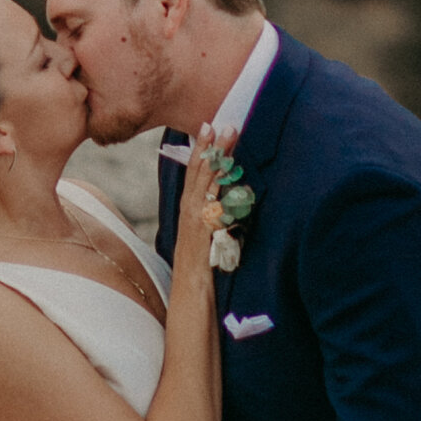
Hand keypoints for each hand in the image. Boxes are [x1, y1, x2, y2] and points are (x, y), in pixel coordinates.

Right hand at [172, 132, 233, 277]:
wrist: (190, 296)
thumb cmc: (202, 269)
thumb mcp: (208, 236)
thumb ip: (216, 217)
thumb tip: (229, 202)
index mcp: (189, 209)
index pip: (194, 172)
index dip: (200, 149)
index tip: (208, 127)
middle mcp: (189, 210)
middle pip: (201, 171)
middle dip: (212, 147)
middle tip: (224, 124)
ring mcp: (195, 220)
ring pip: (207, 182)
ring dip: (219, 158)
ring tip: (229, 137)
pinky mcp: (204, 232)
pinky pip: (213, 204)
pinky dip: (221, 187)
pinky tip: (230, 173)